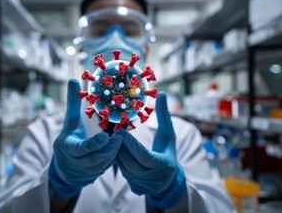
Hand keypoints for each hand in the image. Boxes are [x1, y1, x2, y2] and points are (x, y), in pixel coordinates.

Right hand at [49, 79, 121, 198]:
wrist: (66, 166)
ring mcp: (85, 172)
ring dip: (113, 153)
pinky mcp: (93, 176)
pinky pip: (106, 168)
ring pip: (103, 164)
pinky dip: (113, 159)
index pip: (81, 148)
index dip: (94, 144)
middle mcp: (75, 162)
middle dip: (109, 148)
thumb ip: (72, 103)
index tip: (106, 137)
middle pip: (95, 157)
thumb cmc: (69, 137)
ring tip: (120, 141)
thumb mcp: (70, 121)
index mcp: (67, 147)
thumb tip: (73, 79)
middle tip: (120, 137)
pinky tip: (118, 149)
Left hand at [115, 92, 185, 208]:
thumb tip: (161, 94)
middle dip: (121, 147)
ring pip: (123, 168)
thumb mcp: (168, 134)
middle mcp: (153, 177)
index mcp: (164, 164)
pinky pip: (121, 172)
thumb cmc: (167, 150)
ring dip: (116, 153)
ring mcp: (143, 183)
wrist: (167, 179)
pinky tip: (115, 149)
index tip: (120, 132)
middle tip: (113, 133)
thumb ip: (164, 115)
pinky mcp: (134, 187)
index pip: (144, 156)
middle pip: (131, 163)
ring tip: (113, 140)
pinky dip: (117, 160)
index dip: (131, 145)